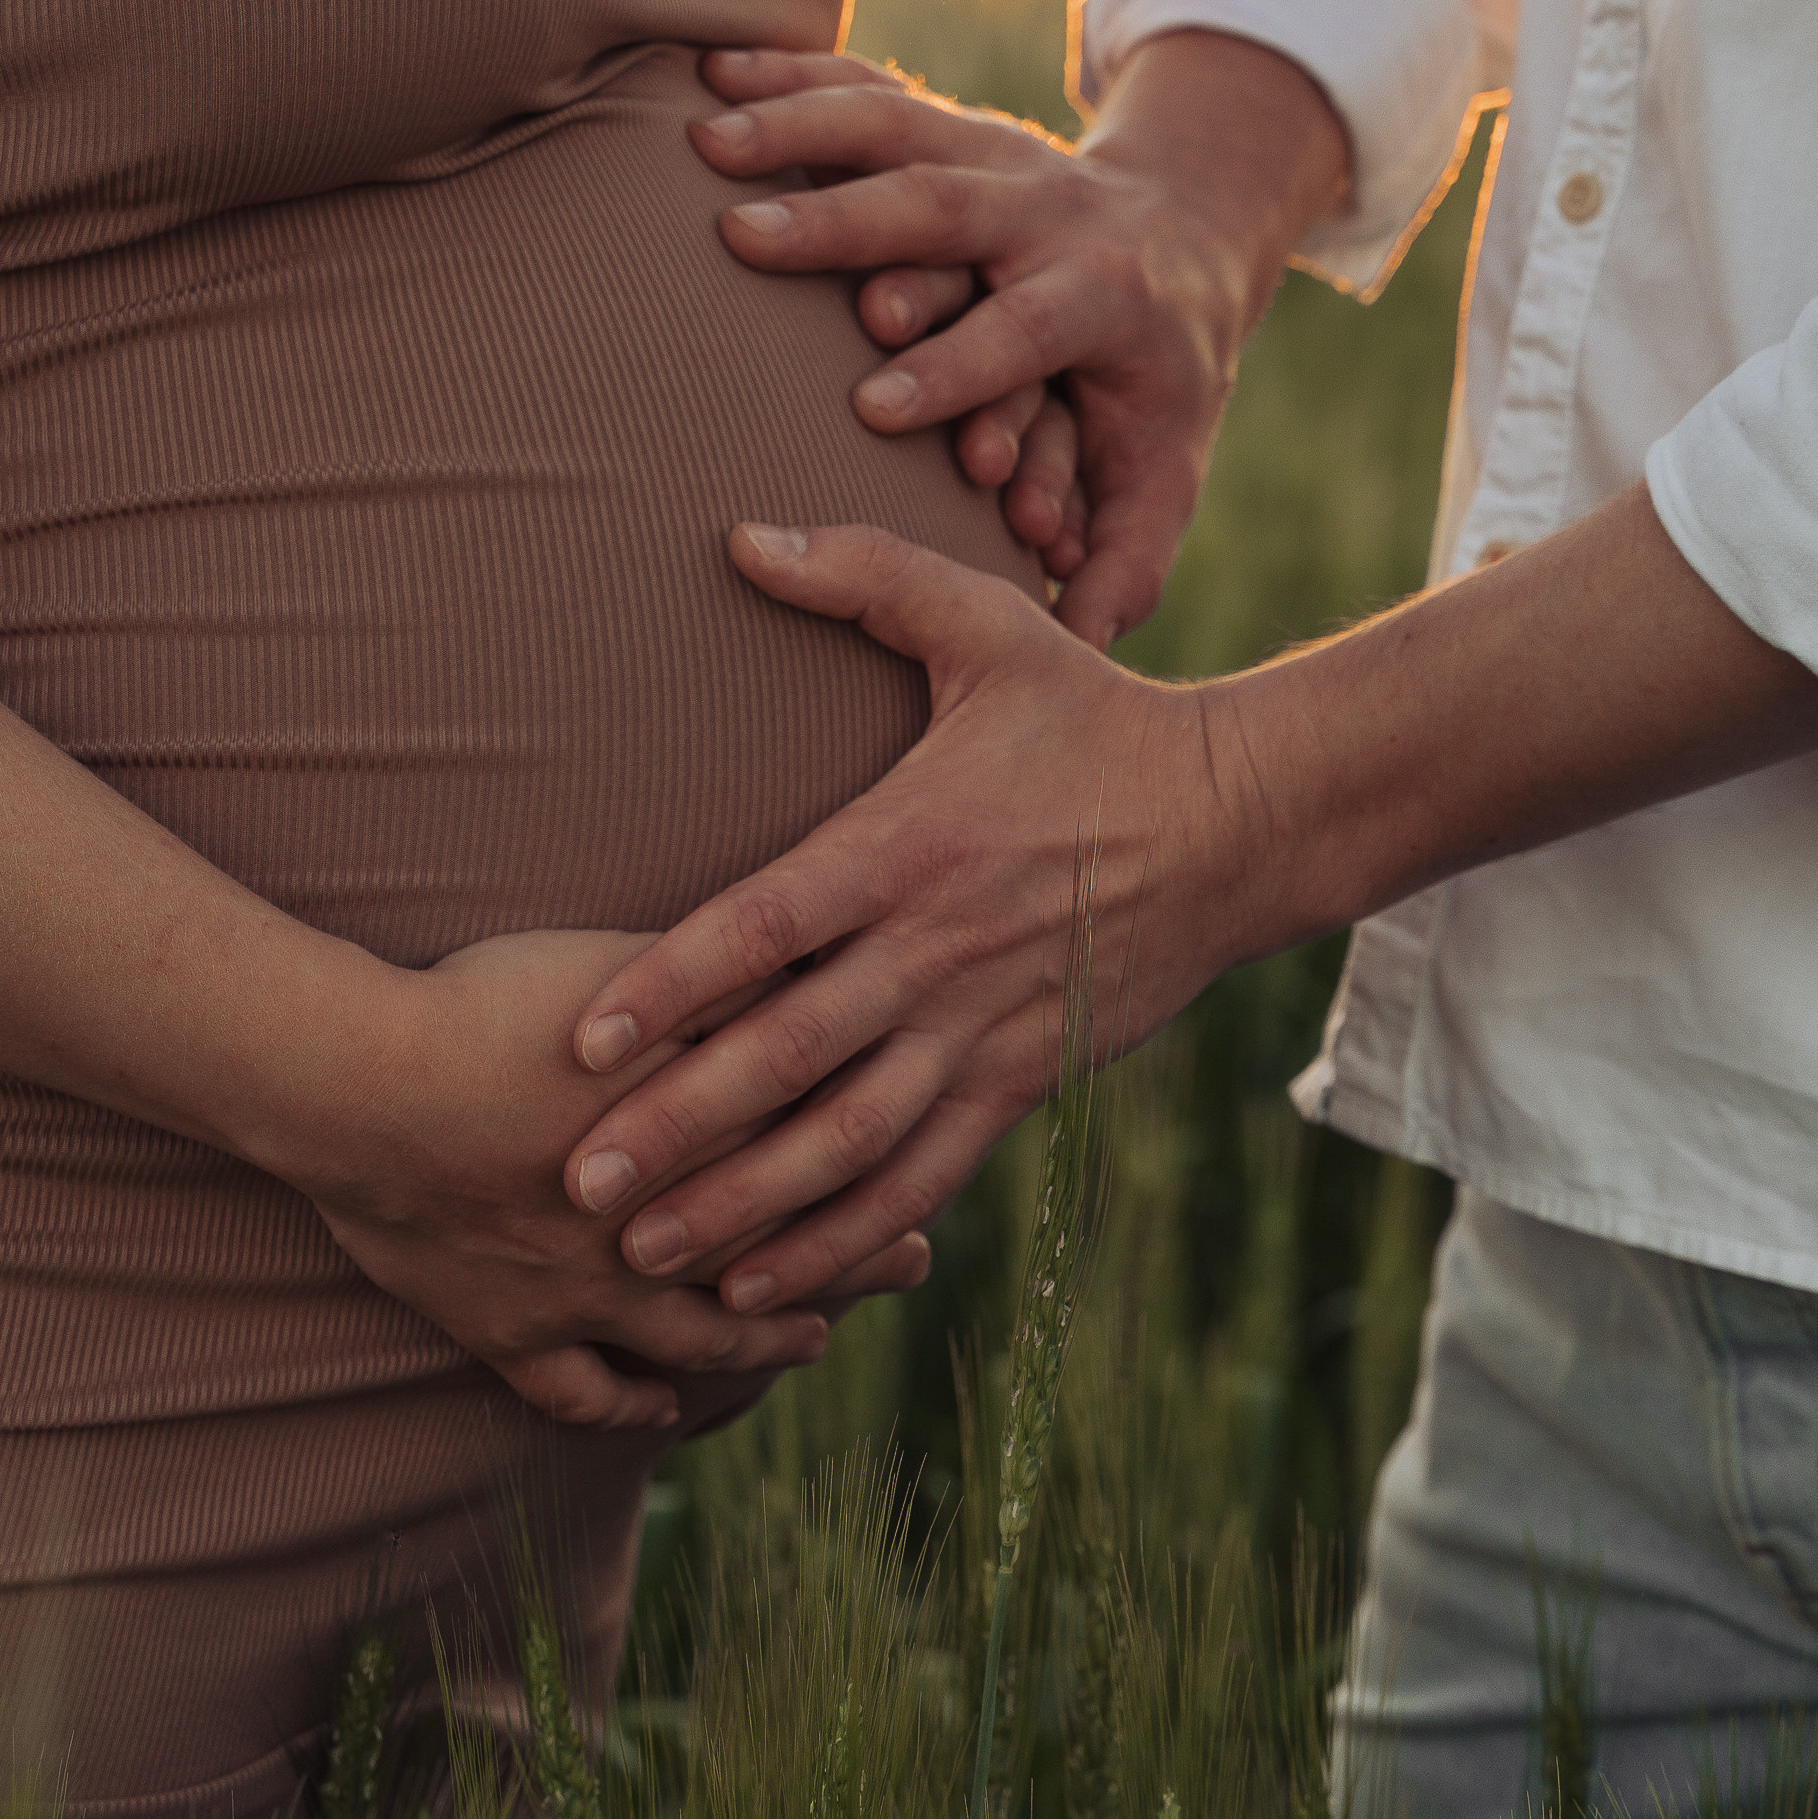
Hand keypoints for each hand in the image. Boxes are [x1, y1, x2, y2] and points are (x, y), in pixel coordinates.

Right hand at [297, 927, 930, 1430]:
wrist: (358, 1083)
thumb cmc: (490, 1006)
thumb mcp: (626, 967)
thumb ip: (722, 979)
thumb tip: (816, 962)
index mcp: (685, 1148)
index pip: (805, 1173)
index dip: (876, 1179)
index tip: (930, 1188)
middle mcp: (649, 1236)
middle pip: (773, 1255)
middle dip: (850, 1260)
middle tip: (909, 1262)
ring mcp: (579, 1296)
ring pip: (694, 1336)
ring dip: (759, 1339)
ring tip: (811, 1340)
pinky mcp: (503, 1328)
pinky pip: (575, 1389)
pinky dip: (625, 1405)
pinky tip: (660, 1409)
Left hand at [552, 535, 1232, 1312]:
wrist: (1239, 821)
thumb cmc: (1093, 717)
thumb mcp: (990, 627)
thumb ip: (865, 575)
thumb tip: (740, 536)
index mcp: (907, 845)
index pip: (767, 925)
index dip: (673, 984)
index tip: (582, 1037)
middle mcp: (936, 952)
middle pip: (791, 1057)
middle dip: (682, 1127)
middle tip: (578, 1181)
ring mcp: (980, 1030)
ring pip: (849, 1141)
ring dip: (747, 1208)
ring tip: (649, 1258)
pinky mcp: (1019, 1082)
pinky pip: (922, 1178)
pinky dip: (844, 1237)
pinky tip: (766, 1282)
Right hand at [690, 30, 1349, 647]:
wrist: (1188, 235)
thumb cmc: (1156, 379)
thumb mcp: (1165, 465)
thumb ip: (1127, 556)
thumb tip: (1082, 647)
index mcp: (1099, 298)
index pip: (1025, 333)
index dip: (958, 368)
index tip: (873, 407)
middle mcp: (1045, 210)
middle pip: (943, 207)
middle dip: (846, 224)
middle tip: (747, 240)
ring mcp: (993, 151)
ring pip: (896, 126)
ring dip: (797, 129)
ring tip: (702, 144)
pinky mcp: (949, 119)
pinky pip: (865, 86)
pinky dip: (787, 73)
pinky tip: (705, 74)